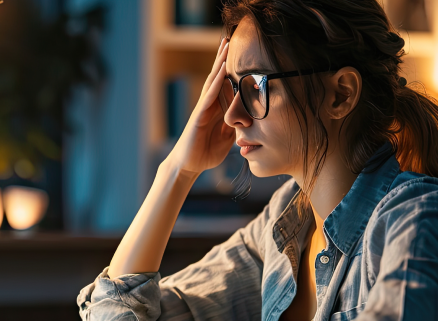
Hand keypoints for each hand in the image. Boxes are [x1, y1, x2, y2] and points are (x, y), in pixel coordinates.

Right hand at [164, 38, 235, 175]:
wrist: (188, 166)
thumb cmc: (205, 153)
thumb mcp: (227, 138)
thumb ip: (235, 126)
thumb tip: (249, 120)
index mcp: (215, 109)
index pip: (224, 84)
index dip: (229, 68)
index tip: (237, 52)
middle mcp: (208, 105)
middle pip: (217, 77)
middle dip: (223, 58)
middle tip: (230, 38)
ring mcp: (202, 108)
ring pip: (212, 81)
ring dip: (220, 62)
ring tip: (226, 45)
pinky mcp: (199, 116)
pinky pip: (209, 95)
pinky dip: (216, 81)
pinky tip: (222, 69)